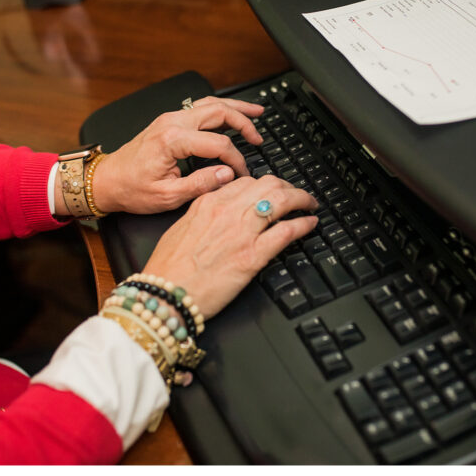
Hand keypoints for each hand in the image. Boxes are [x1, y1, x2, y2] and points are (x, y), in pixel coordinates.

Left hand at [89, 96, 265, 214]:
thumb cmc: (131, 190)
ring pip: (210, 103)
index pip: (218, 144)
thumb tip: (228, 174)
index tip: (242, 173)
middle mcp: (172, 122)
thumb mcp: (167, 196)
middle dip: (243, 121)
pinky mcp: (168, 121)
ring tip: (255, 113)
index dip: (236, 159)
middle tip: (259, 135)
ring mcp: (170, 118)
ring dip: (234, 108)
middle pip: (218, 111)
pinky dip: (219, 109)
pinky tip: (231, 115)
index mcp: (172, 140)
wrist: (106, 181)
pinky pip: (199, 108)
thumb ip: (201, 184)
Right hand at [142, 175, 318, 318]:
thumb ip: (203, 213)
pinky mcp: (253, 256)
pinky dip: (303, 224)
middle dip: (288, 186)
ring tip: (309, 204)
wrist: (165, 294)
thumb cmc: (168, 267)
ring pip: (282, 201)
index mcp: (208, 202)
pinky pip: (287, 231)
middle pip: (268, 185)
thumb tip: (220, 210)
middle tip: (296, 194)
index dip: (264, 184)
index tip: (271, 190)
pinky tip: (310, 223)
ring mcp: (242, 232)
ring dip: (301, 199)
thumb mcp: (182, 227)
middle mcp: (227, 211)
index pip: (245, 181)